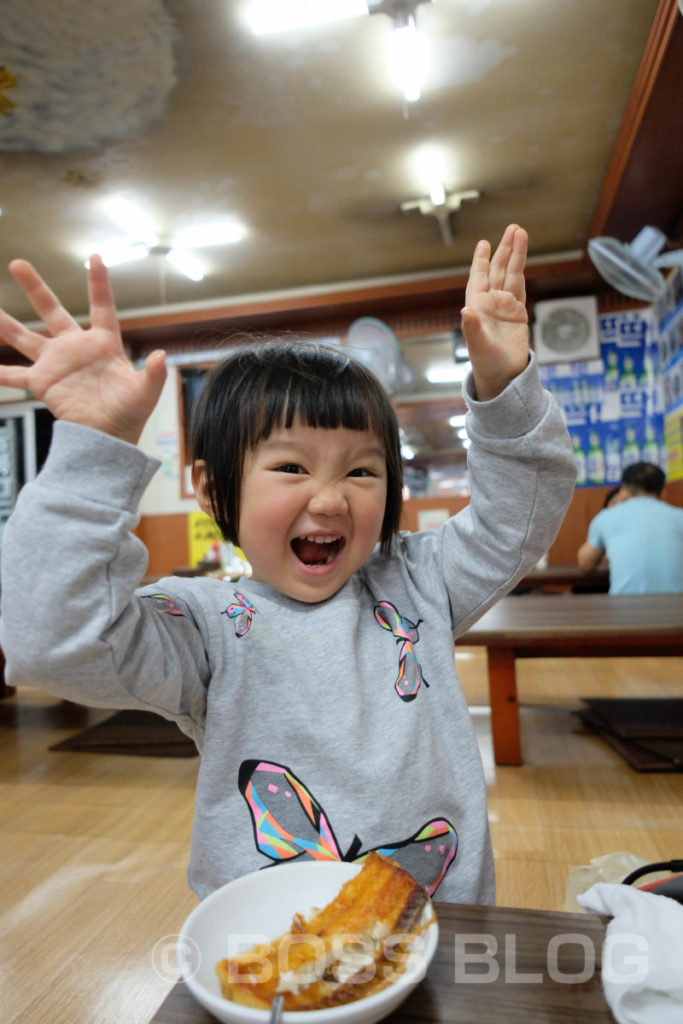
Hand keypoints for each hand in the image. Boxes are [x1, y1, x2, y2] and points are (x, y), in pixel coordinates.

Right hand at [0, 256, 165, 443]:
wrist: (110, 437)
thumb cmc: (130, 413)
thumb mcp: (145, 392)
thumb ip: (153, 374)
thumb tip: (160, 356)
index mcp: (104, 344)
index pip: (102, 307)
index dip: (99, 283)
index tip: (95, 257)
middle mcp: (76, 348)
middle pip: (52, 311)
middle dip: (35, 288)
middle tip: (17, 263)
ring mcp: (56, 363)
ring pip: (25, 337)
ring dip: (6, 324)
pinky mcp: (43, 382)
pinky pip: (14, 376)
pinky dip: (0, 373)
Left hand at [461, 223, 529, 400]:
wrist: (503, 377)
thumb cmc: (486, 364)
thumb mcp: (478, 346)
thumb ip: (472, 328)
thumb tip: (465, 311)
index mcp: (477, 307)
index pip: (479, 277)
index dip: (481, 261)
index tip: (483, 243)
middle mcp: (490, 303)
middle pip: (498, 270)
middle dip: (505, 249)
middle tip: (514, 227)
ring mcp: (505, 307)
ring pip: (511, 275)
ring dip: (516, 255)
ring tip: (522, 233)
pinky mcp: (518, 313)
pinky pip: (520, 288)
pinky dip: (521, 273)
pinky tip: (522, 260)